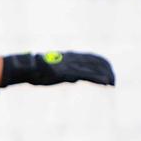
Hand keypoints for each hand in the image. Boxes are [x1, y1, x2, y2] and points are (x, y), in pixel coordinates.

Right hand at [0, 51, 114, 92]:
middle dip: (108, 71)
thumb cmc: (37, 71)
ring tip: (113, 83)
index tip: (109, 74)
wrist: (27, 68)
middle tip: (114, 82)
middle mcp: (74, 58)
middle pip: (97, 62)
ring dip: (106, 75)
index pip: (92, 58)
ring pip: (94, 68)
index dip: (102, 65)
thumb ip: (67, 74)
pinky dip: (98, 78)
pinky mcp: (69, 72)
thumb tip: (75, 79)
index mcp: (71, 57)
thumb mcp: (55, 73)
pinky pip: (87, 75)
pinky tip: (106, 83)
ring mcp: (72, 65)